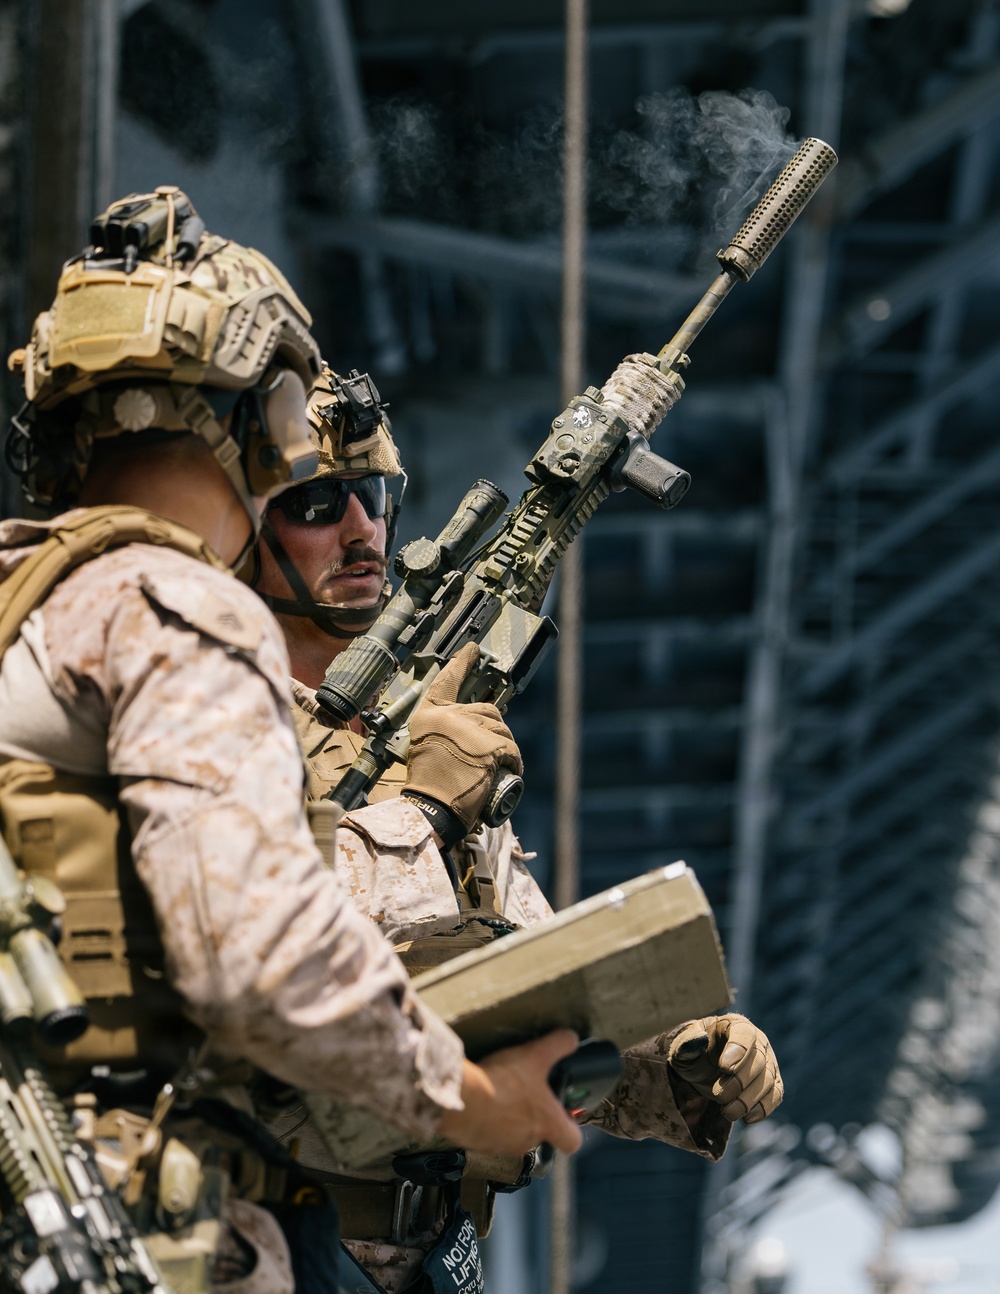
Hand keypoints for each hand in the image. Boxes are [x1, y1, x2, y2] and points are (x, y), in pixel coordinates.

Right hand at [405, 643, 522, 829]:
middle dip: (493, 729)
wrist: (431, 808)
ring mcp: (470, 729)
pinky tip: (507, 772)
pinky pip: (511, 749)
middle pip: (485, 710)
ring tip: (493, 767)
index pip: (446, 682)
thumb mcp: (427, 749)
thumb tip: (477, 728)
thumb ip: (446, 733)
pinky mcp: (489, 745)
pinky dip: (514, 761)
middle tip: (488, 753)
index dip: (460, 664)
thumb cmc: (429, 786)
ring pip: (502, 729)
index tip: (471, 648)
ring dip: (505, 747)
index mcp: (429, 715)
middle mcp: (449, 716)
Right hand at [437, 1029, 582, 1156]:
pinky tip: (480, 1101)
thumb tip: (571, 1039)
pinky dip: (485, 1120)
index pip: (572, 1141)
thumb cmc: (504, 1084)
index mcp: (547, 1124)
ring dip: (507, 1117)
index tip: (564, 1114)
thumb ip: (558, 1045)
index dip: (570, 1128)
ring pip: (512, 1135)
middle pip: (539, 1134)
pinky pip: (487, 1134)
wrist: (464, 1101)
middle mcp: (528, 1141)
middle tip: (524, 1092)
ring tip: (499, 1092)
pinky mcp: (479, 1144)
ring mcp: (502, 1146)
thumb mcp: (536, 1055)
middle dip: (533, 1115)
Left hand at [667, 1013, 782, 1124]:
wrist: (702, 1070)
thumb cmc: (693, 1053)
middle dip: (738, 1082)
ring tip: (727, 1113)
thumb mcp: (682, 1047)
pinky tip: (747, 1118)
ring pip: (767, 1081)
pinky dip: (763, 1108)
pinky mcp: (772, 1083)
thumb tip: (699, 1039)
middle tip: (718, 1096)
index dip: (738, 1050)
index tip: (724, 1068)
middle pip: (758, 1061)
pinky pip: (775, 1096)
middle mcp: (758, 1041)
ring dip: (748, 1100)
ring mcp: (768, 1062)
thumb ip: (687, 1043)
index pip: (744, 1034)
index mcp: (735, 1025)